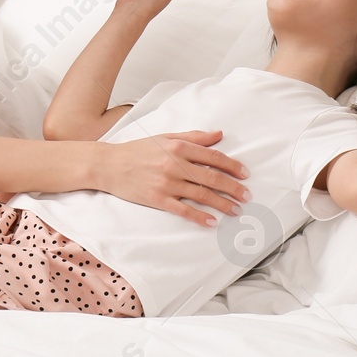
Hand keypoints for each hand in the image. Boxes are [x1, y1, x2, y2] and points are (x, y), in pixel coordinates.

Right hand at [101, 129, 250, 226]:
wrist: (109, 165)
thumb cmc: (138, 150)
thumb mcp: (166, 137)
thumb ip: (194, 136)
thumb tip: (219, 135)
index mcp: (179, 147)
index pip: (213, 157)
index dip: (232, 166)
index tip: (245, 174)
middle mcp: (175, 164)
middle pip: (212, 178)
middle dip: (233, 188)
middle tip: (247, 195)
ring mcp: (167, 183)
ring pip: (202, 194)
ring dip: (222, 204)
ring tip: (235, 210)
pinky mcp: (158, 199)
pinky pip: (184, 209)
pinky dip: (200, 216)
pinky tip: (212, 222)